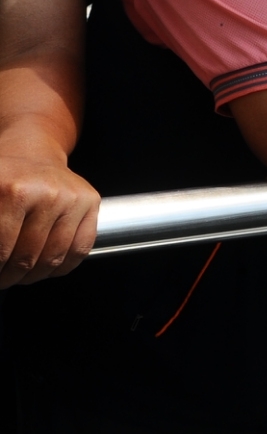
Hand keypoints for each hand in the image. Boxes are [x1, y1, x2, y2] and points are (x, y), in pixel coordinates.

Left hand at [0, 155, 97, 286]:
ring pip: (54, 257)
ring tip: (23, 276)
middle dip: (12, 275)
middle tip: (4, 279)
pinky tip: (48, 268)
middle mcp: (47, 194)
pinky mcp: (91, 202)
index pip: (3, 248)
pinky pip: (81, 248)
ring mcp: (72, 199)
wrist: (32, 154)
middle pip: (28, 256)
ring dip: (36, 275)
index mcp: (13, 192)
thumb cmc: (4, 179)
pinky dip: (63, 266)